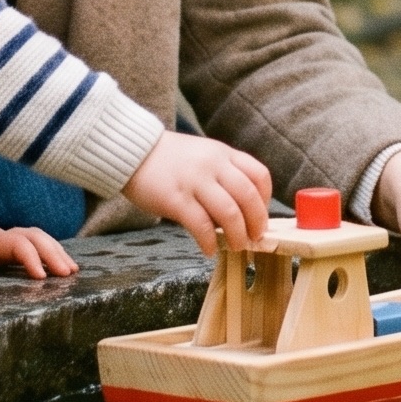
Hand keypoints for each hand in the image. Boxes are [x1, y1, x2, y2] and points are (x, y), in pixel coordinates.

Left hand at [0, 220, 76, 280]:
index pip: (17, 244)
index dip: (31, 258)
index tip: (41, 278)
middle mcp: (0, 237)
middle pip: (35, 237)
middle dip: (53, 253)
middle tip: (68, 274)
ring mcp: (4, 241)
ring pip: (38, 238)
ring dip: (56, 251)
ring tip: (72, 271)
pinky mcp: (4, 249)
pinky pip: (33, 245)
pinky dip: (50, 252)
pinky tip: (60, 265)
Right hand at [119, 132, 272, 253]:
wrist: (134, 151)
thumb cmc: (169, 158)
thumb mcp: (203, 154)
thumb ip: (223, 174)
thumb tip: (241, 211)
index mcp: (223, 154)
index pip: (259, 175)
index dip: (266, 200)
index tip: (261, 216)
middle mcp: (213, 165)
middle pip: (248, 197)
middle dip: (256, 222)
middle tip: (255, 238)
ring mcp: (195, 181)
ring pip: (229, 213)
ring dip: (237, 236)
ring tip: (236, 247)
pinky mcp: (176, 199)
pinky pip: (201, 225)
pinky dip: (210, 242)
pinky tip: (209, 250)